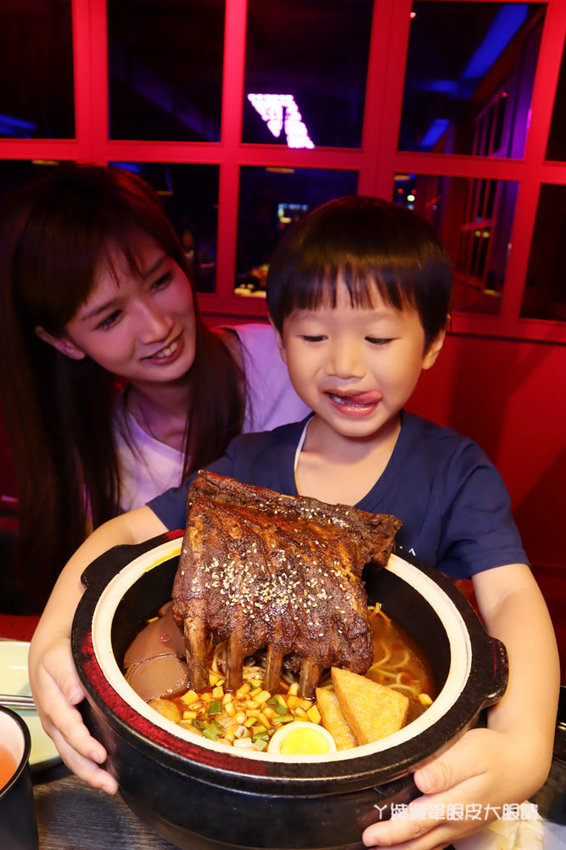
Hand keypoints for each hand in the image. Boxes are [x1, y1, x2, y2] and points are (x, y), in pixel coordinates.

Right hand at [29, 636, 117, 793]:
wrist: (46, 654)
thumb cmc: (55, 656)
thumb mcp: (60, 658)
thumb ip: (67, 675)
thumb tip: (76, 695)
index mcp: (53, 703)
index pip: (69, 728)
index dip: (84, 743)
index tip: (99, 754)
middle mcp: (54, 721)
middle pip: (69, 752)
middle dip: (89, 771)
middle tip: (108, 783)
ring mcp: (59, 728)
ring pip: (72, 756)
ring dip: (90, 773)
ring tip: (109, 785)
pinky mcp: (66, 730)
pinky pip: (75, 751)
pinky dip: (89, 765)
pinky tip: (105, 771)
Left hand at [361, 727, 539, 849]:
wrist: (521, 765)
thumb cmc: (493, 753)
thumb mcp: (471, 752)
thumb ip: (446, 767)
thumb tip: (421, 780)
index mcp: (454, 804)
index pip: (416, 822)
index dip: (392, 831)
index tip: (369, 836)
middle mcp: (455, 822)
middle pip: (417, 841)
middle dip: (389, 846)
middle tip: (364, 846)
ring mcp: (458, 826)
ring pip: (425, 845)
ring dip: (401, 849)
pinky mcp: (460, 823)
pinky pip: (434, 841)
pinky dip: (417, 845)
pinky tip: (405, 845)